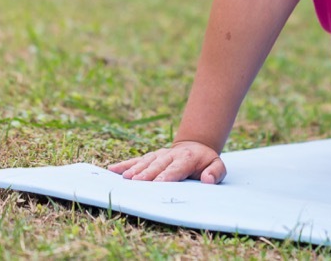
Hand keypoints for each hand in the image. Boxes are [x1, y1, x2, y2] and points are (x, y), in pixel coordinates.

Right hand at [107, 140, 225, 183]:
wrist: (195, 147)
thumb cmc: (205, 162)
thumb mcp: (217, 165)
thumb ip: (215, 172)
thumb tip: (207, 179)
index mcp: (187, 158)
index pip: (176, 168)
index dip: (167, 175)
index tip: (158, 182)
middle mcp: (170, 155)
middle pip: (158, 165)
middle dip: (147, 173)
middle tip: (137, 182)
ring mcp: (159, 154)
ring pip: (146, 162)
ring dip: (135, 169)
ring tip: (125, 178)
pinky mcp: (151, 156)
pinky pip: (137, 160)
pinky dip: (125, 164)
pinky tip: (113, 169)